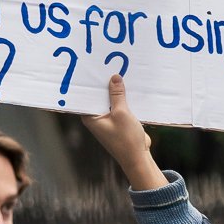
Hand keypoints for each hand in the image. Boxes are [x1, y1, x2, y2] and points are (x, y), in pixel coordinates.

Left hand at [83, 75, 166, 190]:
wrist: (138, 158)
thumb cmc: (126, 139)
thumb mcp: (122, 113)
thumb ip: (117, 95)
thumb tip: (114, 77)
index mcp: (90, 117)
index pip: (86, 95)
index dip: (90, 82)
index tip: (92, 67)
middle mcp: (96, 117)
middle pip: (98, 95)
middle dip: (104, 83)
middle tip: (107, 64)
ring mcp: (107, 119)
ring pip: (109, 100)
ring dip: (115, 90)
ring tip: (118, 71)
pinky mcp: (118, 121)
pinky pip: (118, 105)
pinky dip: (123, 98)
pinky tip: (128, 86)